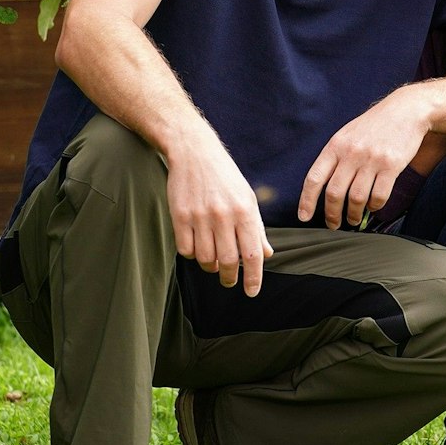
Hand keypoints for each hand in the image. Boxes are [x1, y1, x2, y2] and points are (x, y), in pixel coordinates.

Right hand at [166, 143, 271, 295]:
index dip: (254, 278)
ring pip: (206, 259)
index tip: (252, 292)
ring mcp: (200, 216)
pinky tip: (196, 246)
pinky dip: (192, 254)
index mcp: (245, 211)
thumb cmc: (225, 177)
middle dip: (230, 278)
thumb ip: (256, 228)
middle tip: (229, 281)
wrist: (195, 152)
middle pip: (229, 261)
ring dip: (210, 266)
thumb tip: (266, 254)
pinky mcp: (180, 215)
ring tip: (213, 261)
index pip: (253, 254)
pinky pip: (186, 250)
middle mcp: (224, 215)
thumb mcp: (248, 198)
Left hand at [298, 88, 430, 228]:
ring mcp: (372, 160)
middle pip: (335, 193)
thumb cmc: (374, 125)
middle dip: (332, 215)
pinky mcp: (391, 166)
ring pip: (357, 198)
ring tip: (354, 219)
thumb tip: (323, 187)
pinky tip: (373, 205)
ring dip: (354, 214)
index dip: (307, 201)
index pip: (314, 178)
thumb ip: (335, 157)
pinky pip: (379, 196)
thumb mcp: (347, 135)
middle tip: (334, 224)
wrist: (406, 110)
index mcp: (335, 145)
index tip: (304, 217)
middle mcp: (351, 153)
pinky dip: (374, 206)